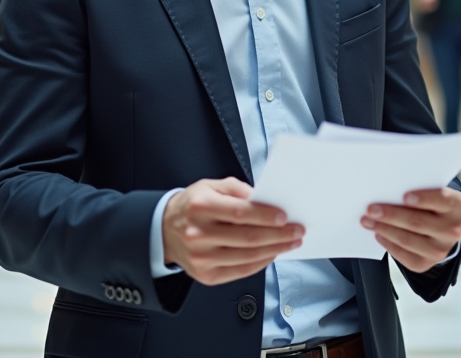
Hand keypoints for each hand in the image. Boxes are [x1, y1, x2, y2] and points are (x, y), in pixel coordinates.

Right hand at [162, 177, 303, 285]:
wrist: (164, 230)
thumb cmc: (191, 206)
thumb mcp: (210, 186)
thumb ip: (237, 189)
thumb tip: (264, 200)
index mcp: (200, 206)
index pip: (240, 213)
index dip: (265, 216)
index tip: (284, 217)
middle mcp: (199, 234)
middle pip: (247, 238)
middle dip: (278, 235)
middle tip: (296, 231)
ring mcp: (201, 257)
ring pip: (247, 257)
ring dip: (274, 250)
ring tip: (289, 243)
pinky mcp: (205, 275)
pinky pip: (240, 271)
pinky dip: (260, 263)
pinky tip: (271, 254)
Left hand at [361, 187, 460, 272]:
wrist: (438, 229)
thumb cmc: (428, 203)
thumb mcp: (429, 192)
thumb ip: (415, 188)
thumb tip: (387, 189)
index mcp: (457, 206)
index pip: (443, 200)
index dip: (424, 198)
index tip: (405, 196)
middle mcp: (453, 230)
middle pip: (418, 222)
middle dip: (391, 215)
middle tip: (370, 209)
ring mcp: (441, 249)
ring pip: (408, 240)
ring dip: (384, 229)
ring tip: (367, 221)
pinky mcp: (426, 263)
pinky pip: (404, 255)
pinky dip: (388, 244)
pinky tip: (378, 234)